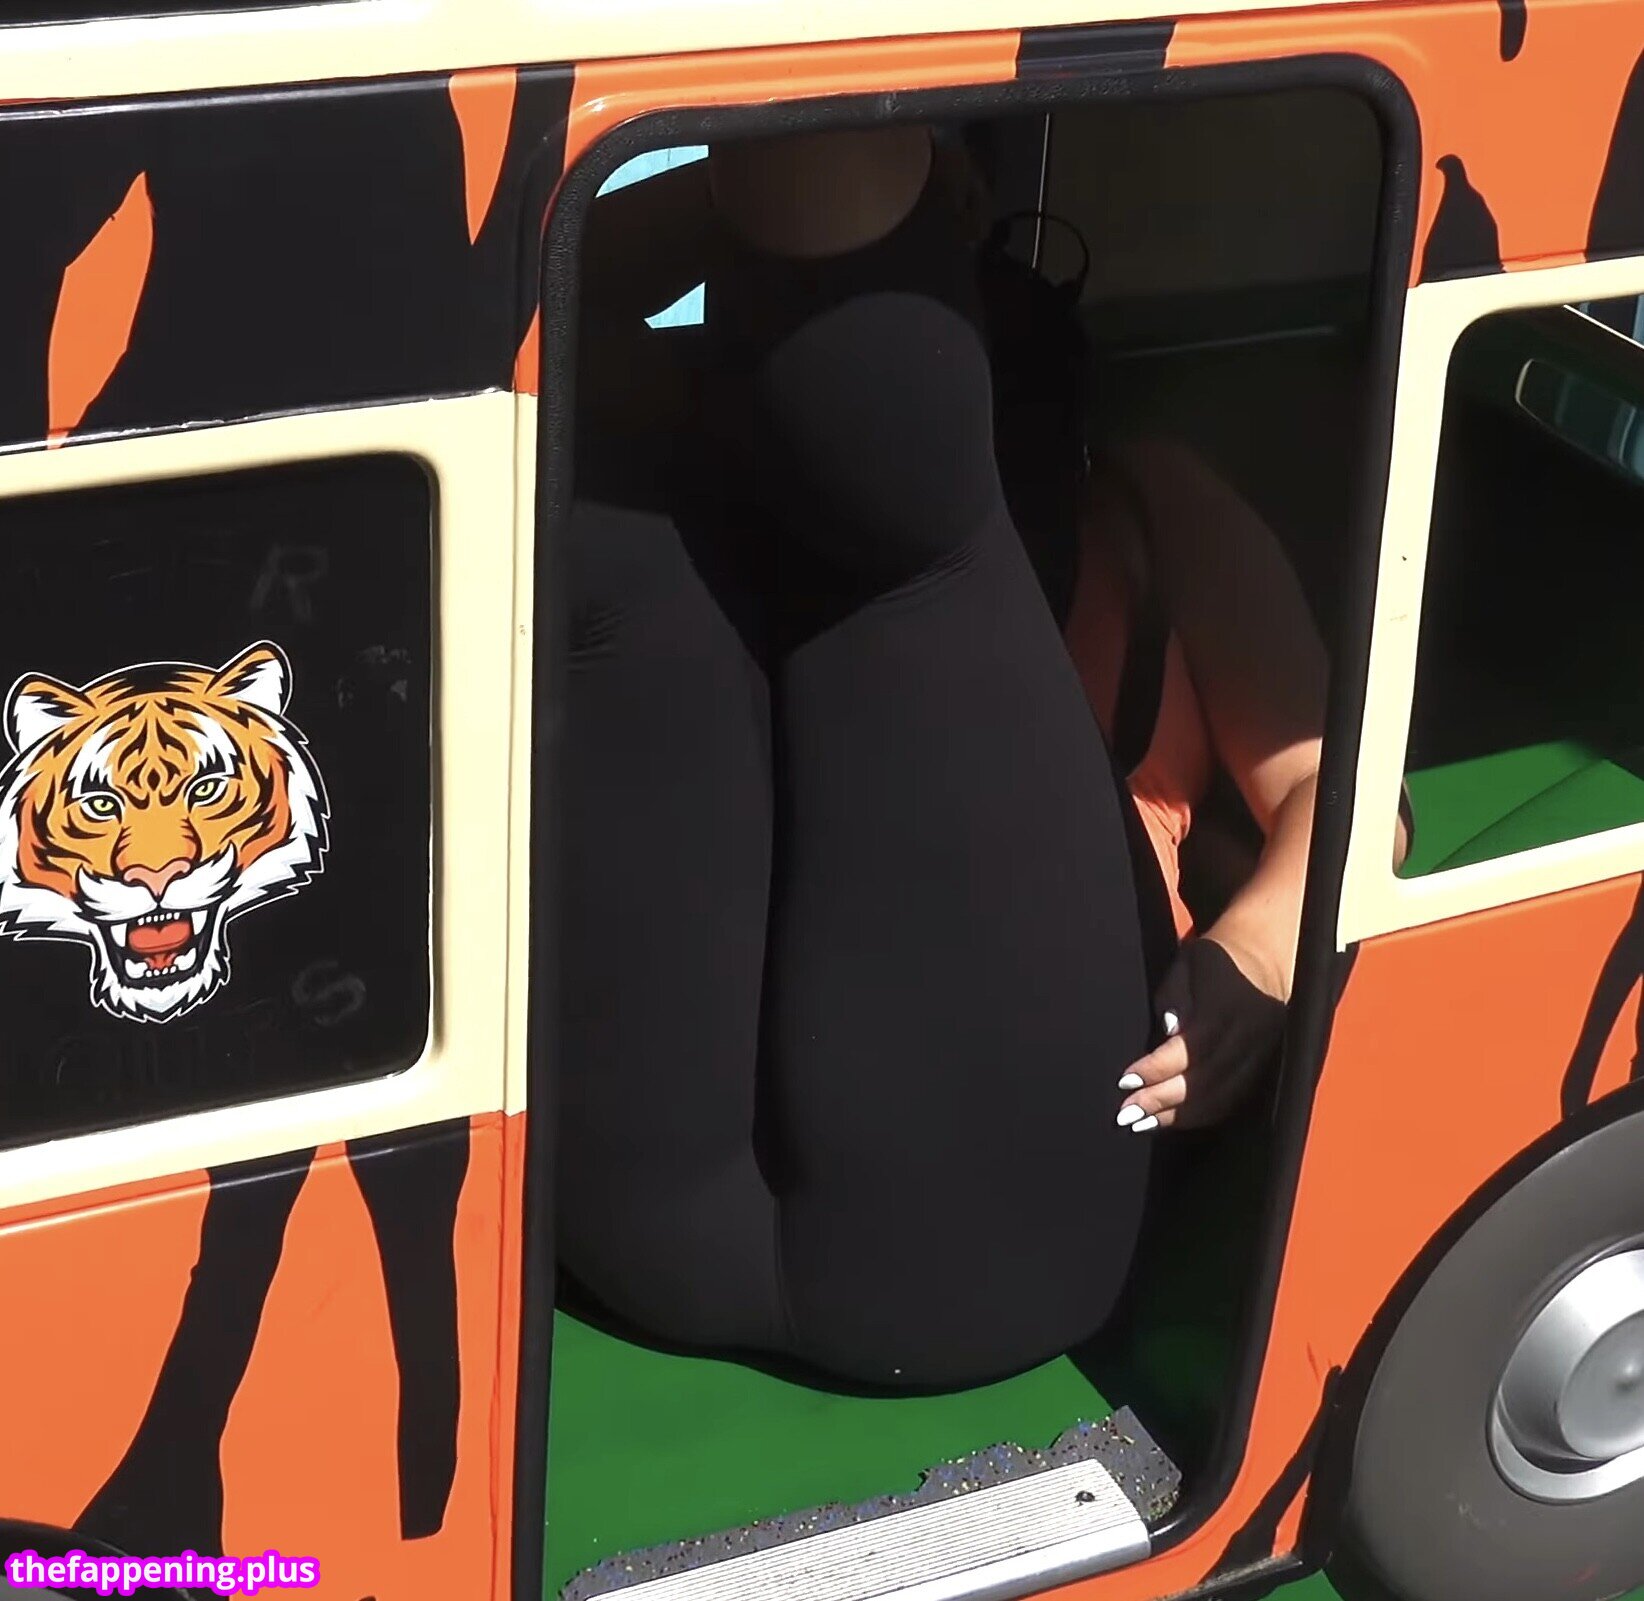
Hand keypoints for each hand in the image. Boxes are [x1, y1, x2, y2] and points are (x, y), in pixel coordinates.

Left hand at [1114, 935, 1286, 1131]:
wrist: (1270, 956)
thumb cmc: (1217, 957)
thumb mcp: (1188, 962)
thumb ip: (1174, 996)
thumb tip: (1169, 1031)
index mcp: (1230, 1004)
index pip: (1191, 1047)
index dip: (1157, 1068)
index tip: (1124, 1081)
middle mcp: (1252, 1033)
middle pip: (1205, 1079)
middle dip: (1161, 1100)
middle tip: (1124, 1114)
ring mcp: (1263, 1053)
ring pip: (1220, 1097)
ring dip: (1178, 1116)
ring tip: (1141, 1123)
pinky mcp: (1267, 1068)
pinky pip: (1233, 1101)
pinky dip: (1200, 1115)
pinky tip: (1171, 1120)